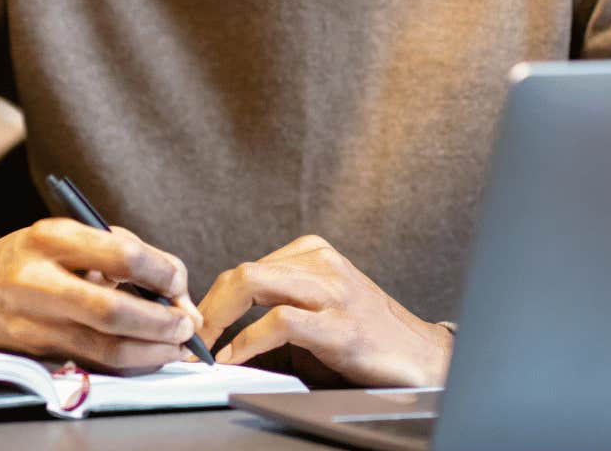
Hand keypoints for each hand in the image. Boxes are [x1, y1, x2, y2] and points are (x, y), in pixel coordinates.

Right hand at [0, 219, 203, 374]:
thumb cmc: (32, 257)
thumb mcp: (68, 236)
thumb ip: (122, 254)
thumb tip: (176, 292)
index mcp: (52, 238)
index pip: (122, 255)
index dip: (162, 272)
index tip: (178, 282)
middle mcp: (40, 280)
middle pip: (113, 310)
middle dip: (161, 322)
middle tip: (186, 325)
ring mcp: (35, 321)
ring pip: (106, 347)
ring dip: (151, 351)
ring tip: (176, 345)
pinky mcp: (37, 352)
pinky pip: (94, 362)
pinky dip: (129, 362)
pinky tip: (148, 354)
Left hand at [196, 235, 452, 387]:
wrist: (422, 358)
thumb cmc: (364, 340)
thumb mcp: (314, 316)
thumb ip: (271, 316)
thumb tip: (215, 339)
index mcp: (312, 253)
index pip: (244, 269)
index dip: (211, 301)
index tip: (193, 328)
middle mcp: (321, 263)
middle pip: (242, 273)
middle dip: (207, 308)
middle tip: (189, 339)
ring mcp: (332, 292)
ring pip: (254, 284)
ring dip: (218, 319)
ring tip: (203, 347)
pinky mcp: (341, 326)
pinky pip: (280, 322)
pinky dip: (247, 341)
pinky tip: (233, 357)